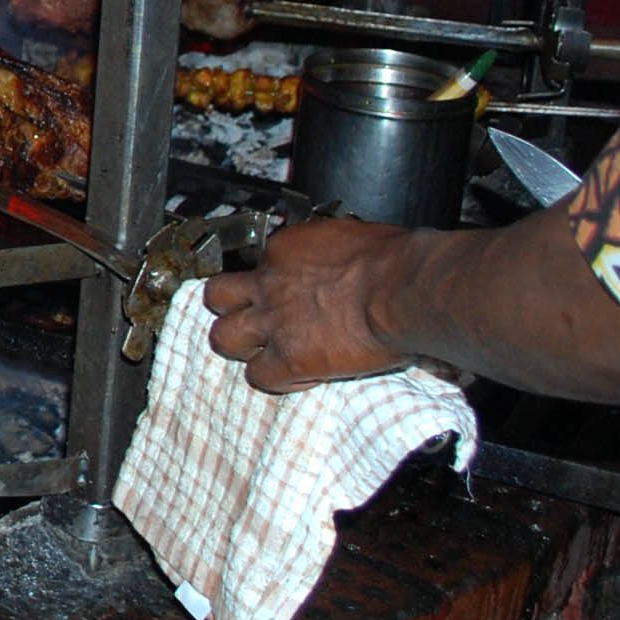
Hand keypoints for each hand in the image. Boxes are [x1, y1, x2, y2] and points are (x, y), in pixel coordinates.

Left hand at [200, 217, 416, 392]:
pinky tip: (299, 378)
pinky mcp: (288, 359)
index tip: (290, 291)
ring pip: (223, 337)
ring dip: (241, 347)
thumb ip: (332, 252)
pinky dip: (276, 380)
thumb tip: (344, 261)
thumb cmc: (394, 261)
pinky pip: (260, 376)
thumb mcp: (353, 238)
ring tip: (263, 353)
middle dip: (229, 309)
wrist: (402, 289)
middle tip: (251, 319)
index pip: (259, 266)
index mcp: (285, 250)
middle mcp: (270, 284)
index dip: (271, 282)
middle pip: (218, 295)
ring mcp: (274, 323)